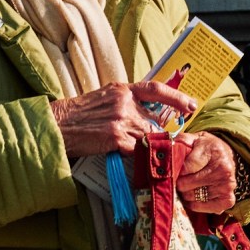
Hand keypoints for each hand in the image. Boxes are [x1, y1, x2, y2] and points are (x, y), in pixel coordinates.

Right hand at [50, 81, 197, 158]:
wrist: (58, 125)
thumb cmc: (77, 114)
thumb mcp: (102, 98)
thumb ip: (124, 102)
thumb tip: (144, 113)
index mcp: (121, 89)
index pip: (155, 89)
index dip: (176, 97)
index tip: (191, 104)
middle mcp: (124, 102)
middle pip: (154, 120)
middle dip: (163, 133)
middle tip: (172, 141)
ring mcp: (121, 120)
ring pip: (149, 136)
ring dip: (153, 147)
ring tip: (156, 153)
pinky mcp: (116, 138)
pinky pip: (138, 149)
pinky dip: (142, 155)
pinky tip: (140, 159)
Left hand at [174, 132, 237, 214]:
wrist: (227, 156)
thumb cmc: (206, 149)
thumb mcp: (195, 139)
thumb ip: (181, 141)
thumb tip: (168, 149)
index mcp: (214, 152)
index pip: (186, 167)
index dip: (176, 170)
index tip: (174, 170)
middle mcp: (223, 170)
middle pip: (187, 184)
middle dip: (179, 182)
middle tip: (179, 179)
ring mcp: (227, 186)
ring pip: (192, 196)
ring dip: (185, 193)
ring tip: (186, 186)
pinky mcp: (228, 199)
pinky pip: (203, 208)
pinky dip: (194, 204)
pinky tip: (193, 196)